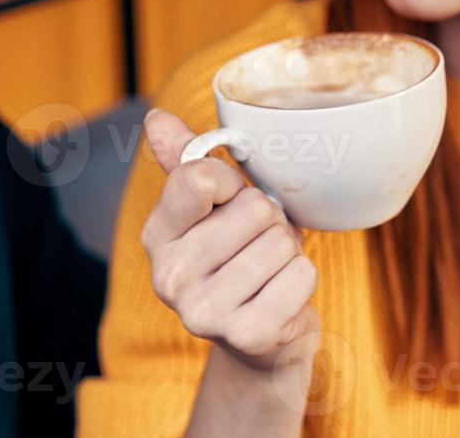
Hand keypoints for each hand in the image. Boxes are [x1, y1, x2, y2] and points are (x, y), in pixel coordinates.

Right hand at [140, 108, 319, 373]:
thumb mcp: (209, 210)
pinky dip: (303, 279)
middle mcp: (170, 275)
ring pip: (280, 241)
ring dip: (288, 252)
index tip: (230, 200)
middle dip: (270, 221)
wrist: (259, 341)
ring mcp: (204, 311)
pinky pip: (300, 275)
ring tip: (270, 269)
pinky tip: (283, 295)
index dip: (231, 182)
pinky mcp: (246, 335)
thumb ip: (186, 161)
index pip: (199, 177)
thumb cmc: (238, 257)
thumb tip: (156, 118)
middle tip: (258, 244)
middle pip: (253, 209)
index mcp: (157, 234)